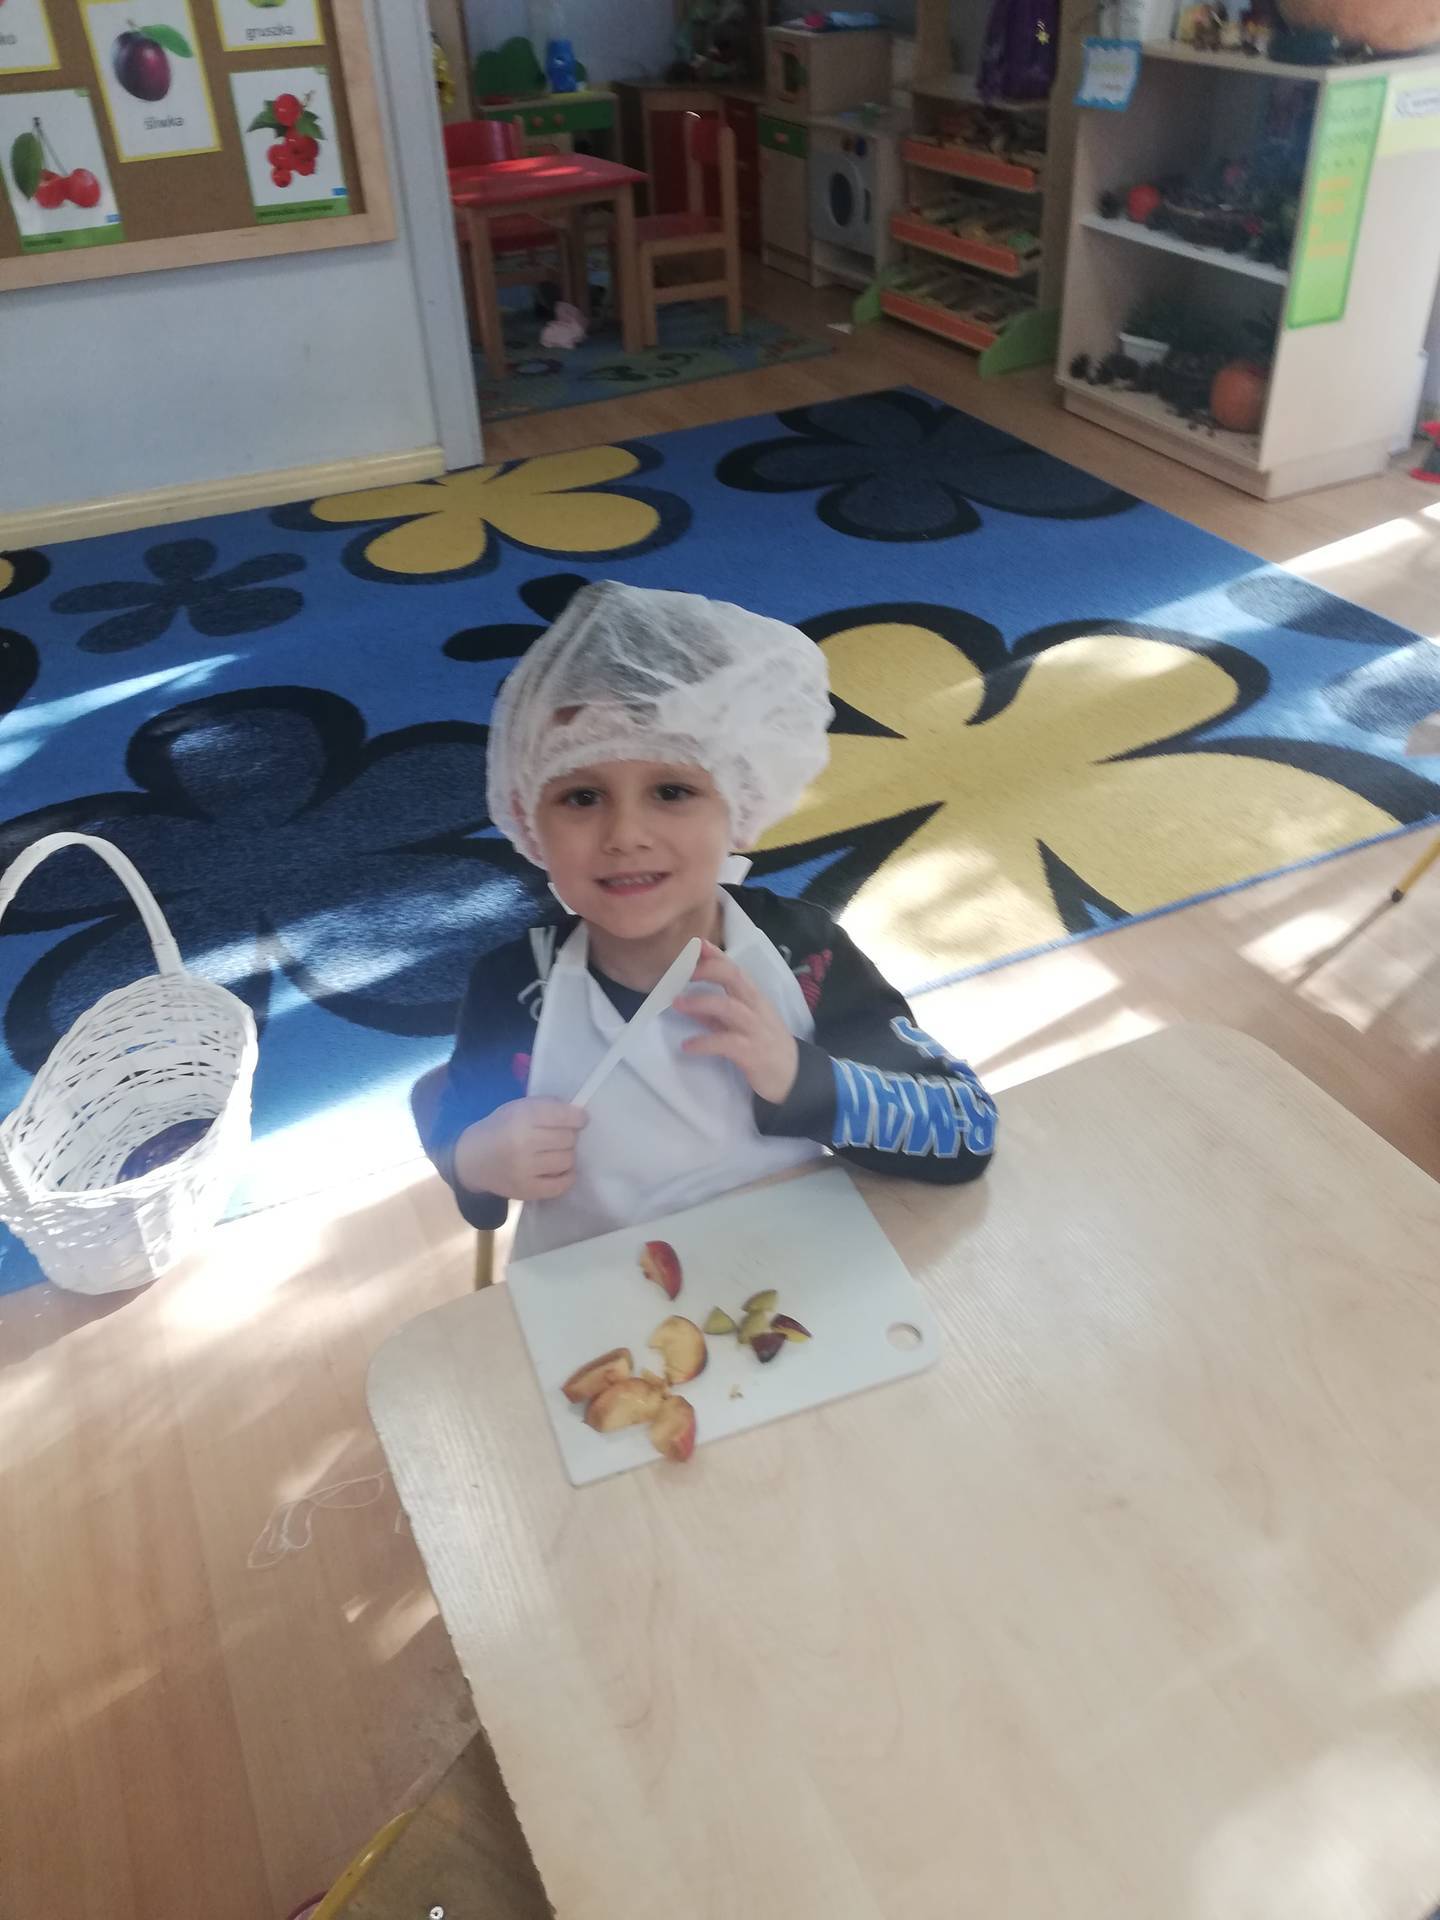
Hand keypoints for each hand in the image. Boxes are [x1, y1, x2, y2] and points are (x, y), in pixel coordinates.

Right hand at [454, 1098, 587, 1201]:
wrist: (472, 1160)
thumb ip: (546, 1106)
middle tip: (558, 1137)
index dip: (578, 1117)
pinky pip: (561, 1185)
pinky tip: (560, 1170)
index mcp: (521, 1117)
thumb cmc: (500, 1129)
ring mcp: (524, 1169)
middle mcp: (523, 1143)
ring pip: (567, 1160)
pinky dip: (567, 1177)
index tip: (580, 1119)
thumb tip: (579, 1115)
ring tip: (554, 1152)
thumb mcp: (517, 1108)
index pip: (564, 1116)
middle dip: (568, 1136)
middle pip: (568, 1138)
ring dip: (566, 1155)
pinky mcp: (526, 1190)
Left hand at [674, 940, 798, 1105]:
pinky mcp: (752, 1053)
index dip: (716, 955)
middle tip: (682, 972)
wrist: (793, 1077)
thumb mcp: (740, 1025)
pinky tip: (687, 1045)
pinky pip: (726, 1043)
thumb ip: (714, 1014)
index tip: (696, 944)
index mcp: (754, 998)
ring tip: (677, 1003)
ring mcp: (755, 1029)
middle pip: (735, 978)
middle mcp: (756, 1008)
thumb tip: (685, 1002)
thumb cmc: (764, 1046)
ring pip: (729, 1007)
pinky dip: (704, 1042)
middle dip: (709, 970)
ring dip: (701, 1002)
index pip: (735, 969)